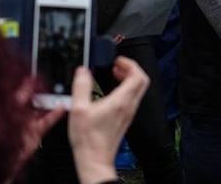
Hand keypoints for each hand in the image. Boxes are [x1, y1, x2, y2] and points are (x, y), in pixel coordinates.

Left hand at [12, 78, 66, 176]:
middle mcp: (18, 114)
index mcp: (10, 106)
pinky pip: (47, 122)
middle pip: (34, 100)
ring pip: (42, 110)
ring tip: (60, 95)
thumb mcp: (13, 108)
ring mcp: (27, 124)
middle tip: (53, 85)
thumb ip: (22, 94)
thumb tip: (29, 79)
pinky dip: (55, 115)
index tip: (41, 76)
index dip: (32, 84)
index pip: (23, 91)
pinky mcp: (36, 133)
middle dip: (43, 92)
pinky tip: (62, 108)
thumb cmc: (1, 132)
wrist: (4, 158)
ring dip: (51, 103)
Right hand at [68, 56, 148, 183]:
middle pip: (142, 81)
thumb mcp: (78, 108)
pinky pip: (132, 99)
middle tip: (118, 65)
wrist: (94, 159)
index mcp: (121, 101)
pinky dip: (126, 89)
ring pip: (138, 90)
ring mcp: (129, 113)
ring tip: (114, 74)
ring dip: (129, 78)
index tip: (118, 60)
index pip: (138, 75)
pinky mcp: (125, 119)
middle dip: (131, 68)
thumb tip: (82, 71)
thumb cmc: (88, 139)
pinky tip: (112, 90)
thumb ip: (81, 86)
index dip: (130, 63)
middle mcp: (129, 106)